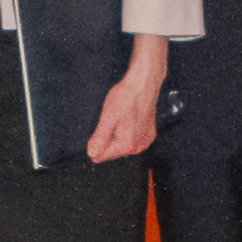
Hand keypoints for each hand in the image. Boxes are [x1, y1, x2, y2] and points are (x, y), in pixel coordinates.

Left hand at [87, 34, 168, 162]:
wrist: (144, 84)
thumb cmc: (127, 97)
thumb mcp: (107, 117)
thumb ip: (99, 138)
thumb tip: (92, 153)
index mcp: (127, 144)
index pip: (102, 156)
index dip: (95, 144)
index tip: (100, 129)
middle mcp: (138, 146)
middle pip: (113, 152)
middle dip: (108, 140)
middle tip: (111, 120)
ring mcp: (145, 141)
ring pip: (122, 146)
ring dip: (118, 136)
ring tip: (121, 118)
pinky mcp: (149, 135)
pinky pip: (133, 140)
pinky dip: (128, 132)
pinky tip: (128, 119)